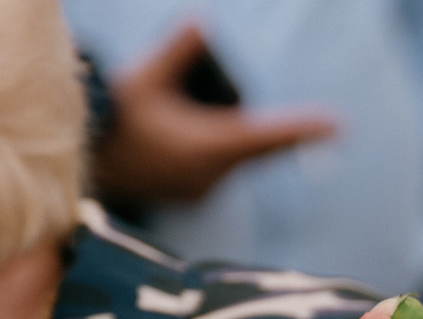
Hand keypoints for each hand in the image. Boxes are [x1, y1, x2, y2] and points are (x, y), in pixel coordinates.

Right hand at [93, 25, 336, 204]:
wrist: (84, 164)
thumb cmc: (114, 119)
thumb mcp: (144, 78)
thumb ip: (177, 50)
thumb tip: (202, 19)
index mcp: (209, 146)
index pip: (268, 136)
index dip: (303, 129)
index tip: (338, 125)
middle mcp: (213, 173)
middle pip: (258, 149)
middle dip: (280, 133)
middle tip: (325, 127)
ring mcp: (203, 188)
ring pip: (238, 159)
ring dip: (242, 142)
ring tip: (227, 127)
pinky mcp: (192, 194)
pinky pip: (219, 169)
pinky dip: (221, 153)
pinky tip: (200, 141)